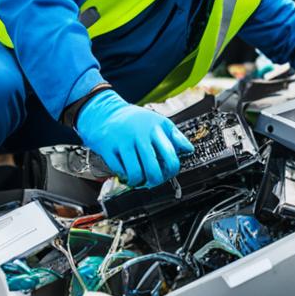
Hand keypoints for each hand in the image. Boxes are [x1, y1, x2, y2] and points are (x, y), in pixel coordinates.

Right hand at [75, 90, 193, 185]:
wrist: (104, 113)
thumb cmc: (135, 121)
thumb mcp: (158, 122)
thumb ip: (175, 136)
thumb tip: (189, 149)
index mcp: (156, 128)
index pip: (171, 157)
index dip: (171, 171)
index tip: (168, 173)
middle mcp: (140, 134)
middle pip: (153, 169)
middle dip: (155, 181)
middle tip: (153, 181)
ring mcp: (123, 141)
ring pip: (136, 174)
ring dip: (138, 182)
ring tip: (139, 180)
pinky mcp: (108, 148)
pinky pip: (120, 171)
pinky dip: (124, 176)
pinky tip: (126, 172)